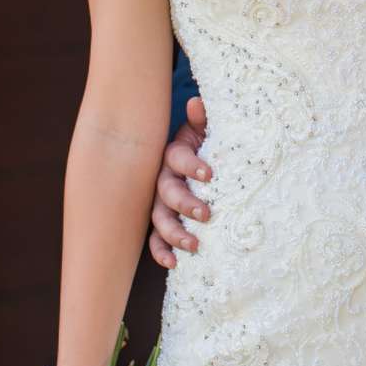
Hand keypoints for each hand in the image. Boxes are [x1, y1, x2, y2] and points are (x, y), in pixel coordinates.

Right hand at [148, 97, 212, 268]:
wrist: (202, 162)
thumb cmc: (207, 145)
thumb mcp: (207, 130)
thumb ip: (203, 119)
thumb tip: (196, 103)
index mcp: (174, 154)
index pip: (176, 157)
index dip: (191, 165)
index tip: (209, 174)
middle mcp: (163, 179)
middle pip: (166, 191)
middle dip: (184, 203)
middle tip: (206, 213)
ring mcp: (160, 203)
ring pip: (159, 218)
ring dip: (174, 232)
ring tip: (194, 244)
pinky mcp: (162, 223)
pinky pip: (155, 240)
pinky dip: (161, 252)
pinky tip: (174, 263)